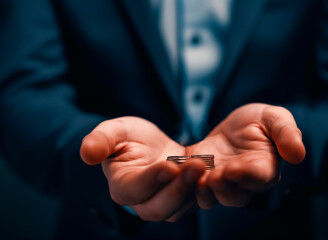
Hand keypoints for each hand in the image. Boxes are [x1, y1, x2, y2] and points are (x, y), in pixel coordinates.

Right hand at [80, 117, 205, 221]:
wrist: (153, 147)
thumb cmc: (131, 138)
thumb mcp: (115, 131)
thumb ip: (101, 140)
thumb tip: (86, 153)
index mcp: (122, 186)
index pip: (134, 190)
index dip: (151, 179)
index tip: (169, 165)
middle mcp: (142, 203)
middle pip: (160, 206)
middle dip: (179, 187)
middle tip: (196, 166)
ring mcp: (164, 204)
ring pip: (179, 208)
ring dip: (193, 189)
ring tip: (206, 167)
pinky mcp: (183, 201)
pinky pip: (195, 202)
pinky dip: (204, 190)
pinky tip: (213, 174)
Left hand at [187, 103, 305, 208]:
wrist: (233, 126)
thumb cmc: (257, 122)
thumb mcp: (274, 117)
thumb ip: (286, 133)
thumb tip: (298, 155)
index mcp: (264, 168)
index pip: (259, 178)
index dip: (246, 176)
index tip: (233, 169)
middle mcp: (242, 182)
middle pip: (234, 195)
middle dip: (222, 188)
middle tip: (213, 176)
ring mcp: (219, 182)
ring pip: (211, 197)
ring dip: (202, 190)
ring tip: (195, 175)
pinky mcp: (200, 177)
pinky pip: (192, 188)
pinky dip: (185, 182)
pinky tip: (178, 170)